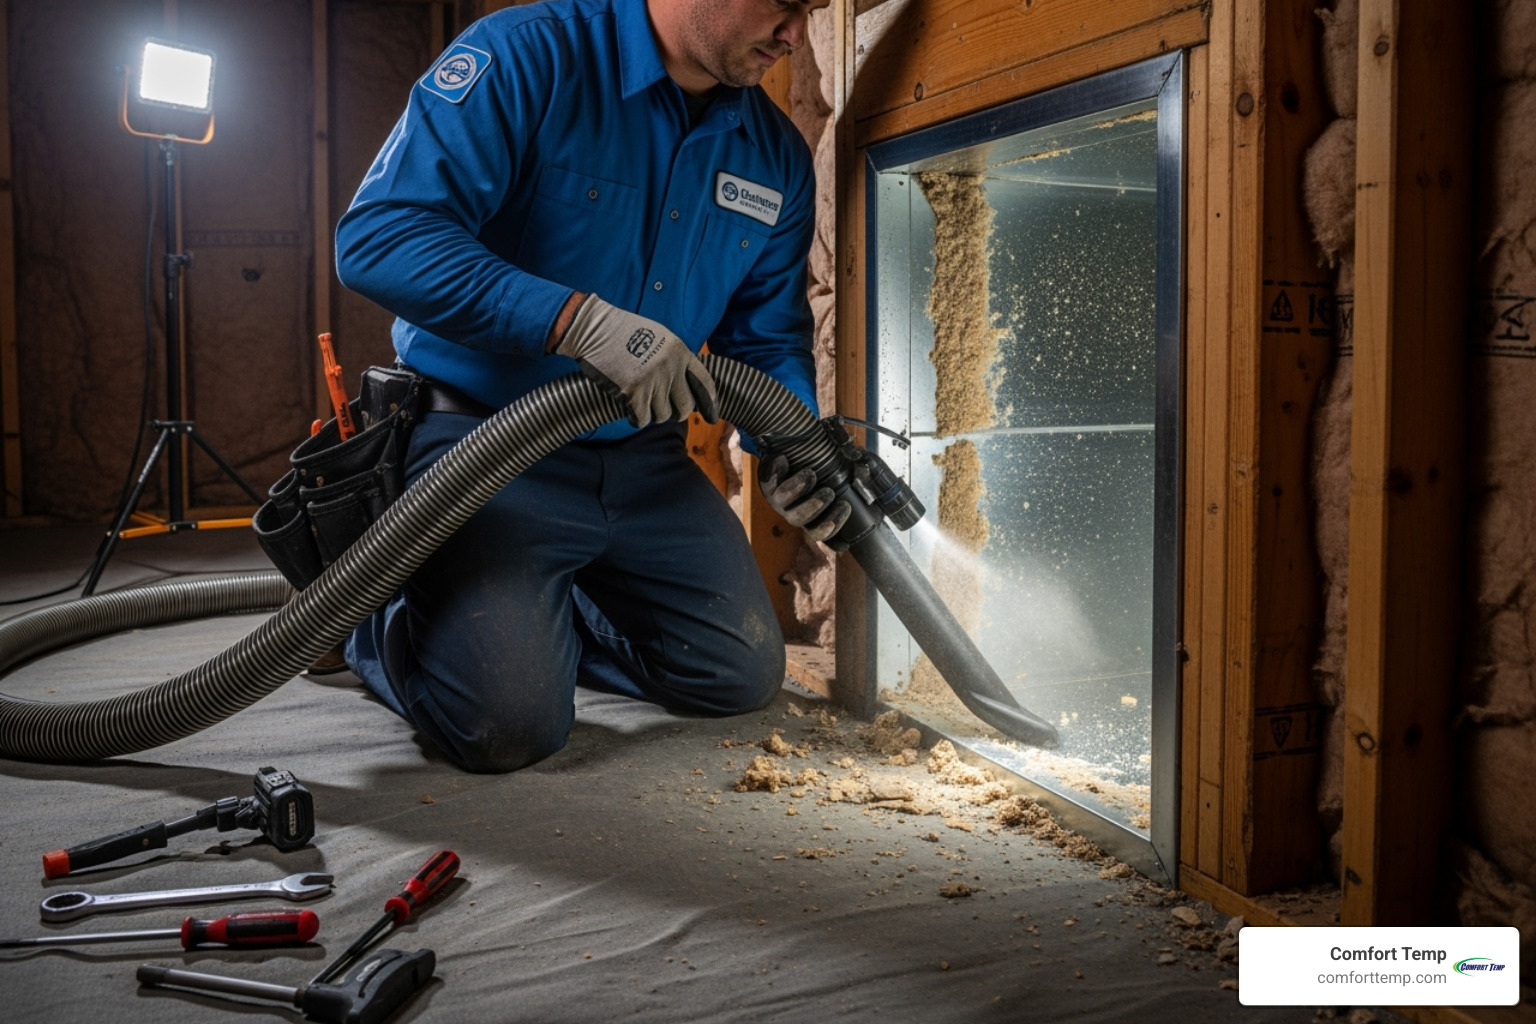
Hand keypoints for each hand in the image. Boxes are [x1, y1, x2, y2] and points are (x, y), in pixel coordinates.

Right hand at [554, 295, 717, 426]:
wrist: (593, 328)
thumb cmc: (620, 331)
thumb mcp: (657, 336)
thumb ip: (673, 358)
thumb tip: (683, 384)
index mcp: (679, 351)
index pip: (704, 383)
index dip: (709, 403)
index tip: (712, 417)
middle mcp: (670, 367)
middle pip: (685, 406)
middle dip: (675, 412)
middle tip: (664, 410)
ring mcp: (653, 380)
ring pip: (663, 415)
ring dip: (652, 413)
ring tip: (641, 402)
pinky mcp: (633, 392)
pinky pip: (643, 418)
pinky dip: (636, 418)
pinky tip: (629, 410)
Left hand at [758, 454, 850, 543]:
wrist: (790, 460)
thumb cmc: (819, 475)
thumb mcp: (836, 480)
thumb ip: (850, 484)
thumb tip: (867, 476)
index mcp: (810, 518)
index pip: (819, 532)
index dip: (831, 524)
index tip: (845, 506)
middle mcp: (793, 512)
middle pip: (799, 519)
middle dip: (814, 506)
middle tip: (829, 492)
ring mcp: (778, 499)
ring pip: (782, 501)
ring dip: (797, 489)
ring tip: (811, 474)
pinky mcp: (767, 483)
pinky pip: (769, 479)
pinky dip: (776, 470)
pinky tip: (784, 460)